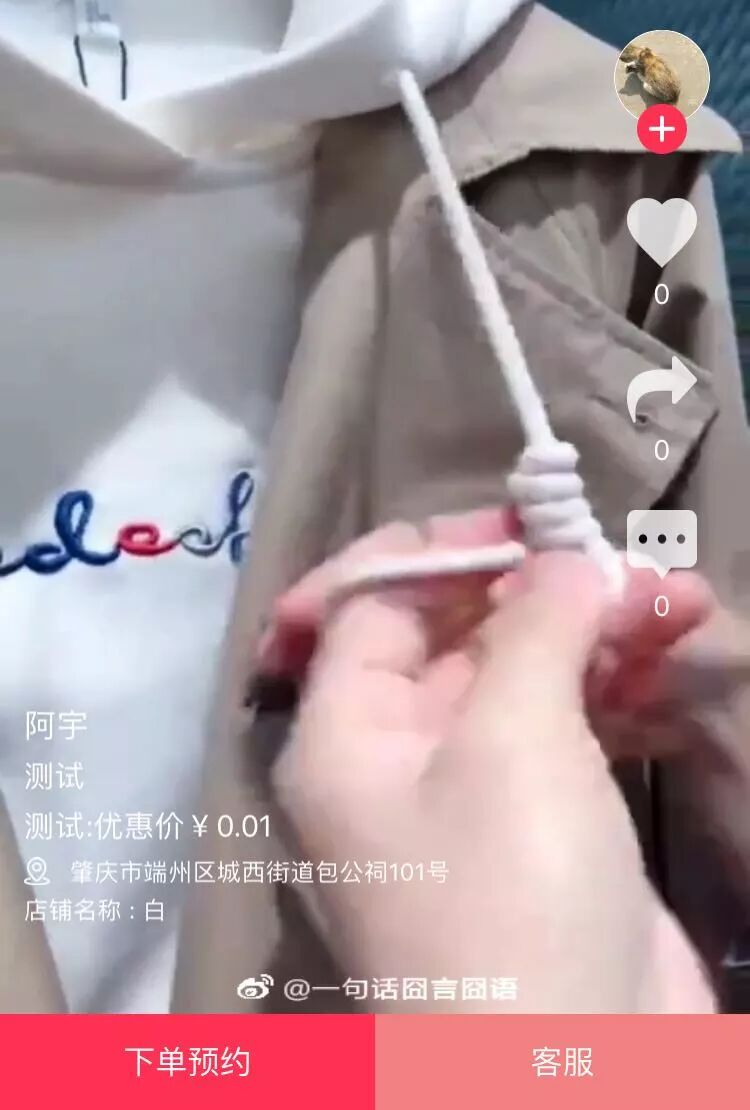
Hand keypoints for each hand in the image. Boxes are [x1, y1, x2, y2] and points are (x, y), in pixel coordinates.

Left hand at [269, 513, 713, 1011]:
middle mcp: (393, 756)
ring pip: (526, 673)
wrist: (577, 1075)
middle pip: (458, 631)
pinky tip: (673, 650)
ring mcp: (471, 792)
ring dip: (597, 628)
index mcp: (345, 733)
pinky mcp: (541, 824)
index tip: (529, 523)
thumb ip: (535, 625)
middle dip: (543, 586)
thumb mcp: (512, 738)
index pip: (370, 601)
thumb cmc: (512, 892)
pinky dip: (615, 683)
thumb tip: (566, 559)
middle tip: (628, 561)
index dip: (445, 550)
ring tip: (681, 599)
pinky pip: (567, 724)